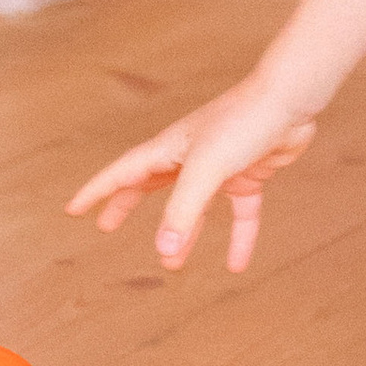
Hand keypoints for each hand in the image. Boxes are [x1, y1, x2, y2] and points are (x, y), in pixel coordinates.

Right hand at [65, 75, 319, 274]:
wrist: (291, 101)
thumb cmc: (243, 123)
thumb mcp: (206, 170)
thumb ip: (183, 212)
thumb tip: (164, 252)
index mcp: (168, 149)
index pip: (123, 173)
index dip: (97, 191)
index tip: (73, 209)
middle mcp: (190, 156)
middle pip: (150, 185)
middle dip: (126, 205)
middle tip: (106, 227)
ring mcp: (220, 165)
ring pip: (194, 206)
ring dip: (183, 233)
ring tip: (172, 264)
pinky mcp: (249, 173)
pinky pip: (239, 213)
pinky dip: (237, 237)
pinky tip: (237, 265)